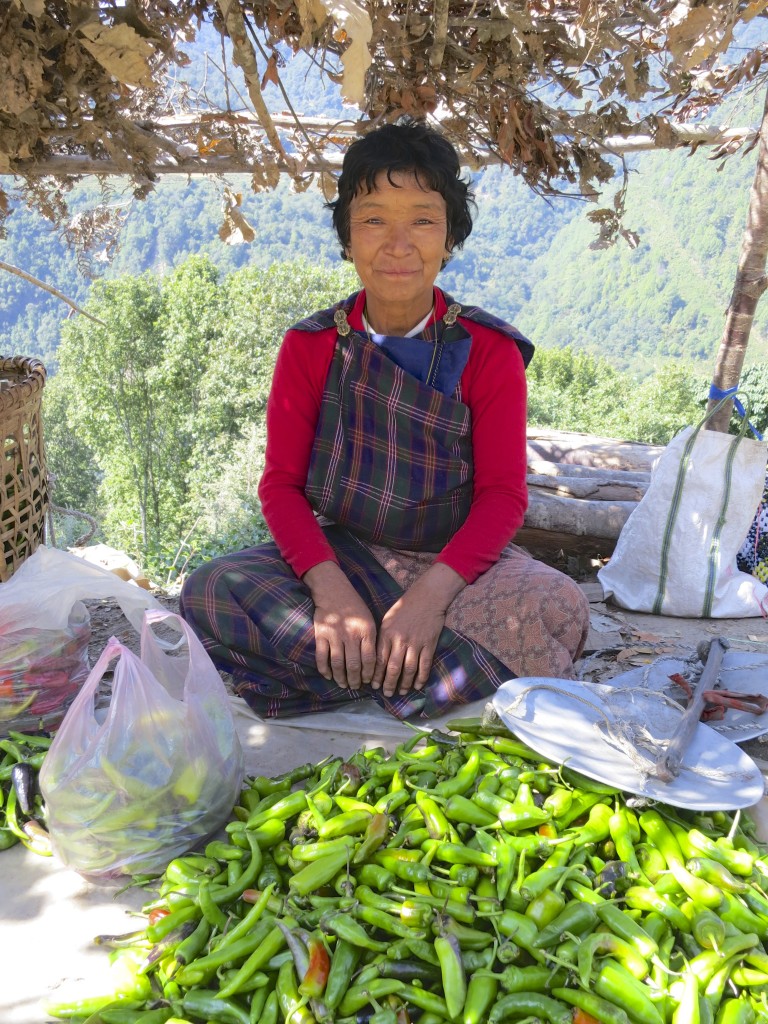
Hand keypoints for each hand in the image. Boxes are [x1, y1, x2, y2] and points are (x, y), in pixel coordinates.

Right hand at [303, 561, 376, 688]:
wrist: (333, 591)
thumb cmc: (354, 607)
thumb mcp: (369, 620)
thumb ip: (371, 639)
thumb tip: (373, 664)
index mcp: (366, 631)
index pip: (370, 659)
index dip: (368, 674)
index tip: (367, 681)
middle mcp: (351, 634)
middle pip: (354, 664)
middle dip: (355, 680)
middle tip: (354, 687)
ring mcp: (334, 635)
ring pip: (337, 663)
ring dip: (340, 677)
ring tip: (343, 684)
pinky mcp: (320, 634)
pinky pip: (321, 657)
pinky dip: (324, 669)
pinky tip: (328, 675)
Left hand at [372, 563, 465, 697]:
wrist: (427, 597)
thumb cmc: (404, 607)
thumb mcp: (387, 620)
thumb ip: (382, 638)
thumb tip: (376, 657)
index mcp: (387, 634)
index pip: (379, 659)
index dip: (376, 675)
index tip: (373, 685)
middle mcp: (400, 641)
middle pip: (393, 668)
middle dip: (389, 683)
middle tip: (387, 693)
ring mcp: (415, 643)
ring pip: (408, 669)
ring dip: (404, 684)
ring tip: (401, 692)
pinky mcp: (429, 644)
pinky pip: (424, 665)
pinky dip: (421, 677)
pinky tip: (417, 685)